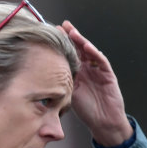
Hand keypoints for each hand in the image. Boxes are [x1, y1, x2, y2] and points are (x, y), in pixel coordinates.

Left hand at [60, 20, 132, 146]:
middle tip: (61, 26)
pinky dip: (94, 53)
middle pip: (78, 49)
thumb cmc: (87, 110)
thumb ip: (59, 85)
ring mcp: (98, 70)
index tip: (50, 35)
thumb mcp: (69, 95)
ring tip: (72, 31)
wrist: (103, 122)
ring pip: (89, 52)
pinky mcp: (108, 74)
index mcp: (77, 73)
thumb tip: (39, 80)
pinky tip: (86, 46)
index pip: (68, 55)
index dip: (61, 46)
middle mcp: (87, 69)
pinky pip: (101, 61)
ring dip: (81, 41)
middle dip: (70, 37)